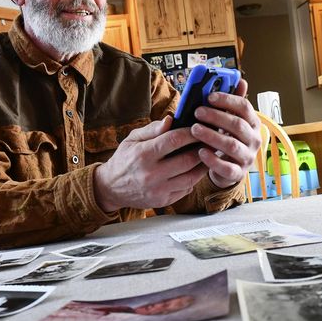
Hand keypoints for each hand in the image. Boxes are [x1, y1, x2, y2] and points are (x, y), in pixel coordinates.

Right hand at [93, 117, 207, 212]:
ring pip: (191, 177)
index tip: (198, 127)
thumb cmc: (124, 159)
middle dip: (202, 149)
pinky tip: (195, 170)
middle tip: (210, 141)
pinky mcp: (163, 201)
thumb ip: (152, 129)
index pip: (174, 140)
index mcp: (143, 154)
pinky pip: (185, 190)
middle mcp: (151, 174)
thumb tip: (171, 119)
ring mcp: (158, 190)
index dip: (190, 133)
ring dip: (202, 166)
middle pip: (187, 160)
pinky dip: (193, 179)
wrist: (111, 188)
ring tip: (207, 156)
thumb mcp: (132, 139)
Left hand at [189, 79, 260, 187]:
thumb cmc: (228, 139)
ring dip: (211, 135)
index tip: (209, 96)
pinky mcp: (237, 173)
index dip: (228, 100)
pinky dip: (212, 159)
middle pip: (237, 125)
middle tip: (197, 111)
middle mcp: (254, 140)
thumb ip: (233, 103)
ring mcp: (247, 158)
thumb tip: (241, 80)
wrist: (229, 170)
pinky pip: (226, 167)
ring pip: (231, 145)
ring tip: (194, 129)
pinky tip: (200, 152)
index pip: (245, 107)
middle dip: (216, 116)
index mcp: (254, 124)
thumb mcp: (230, 121)